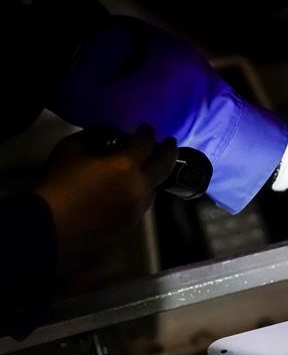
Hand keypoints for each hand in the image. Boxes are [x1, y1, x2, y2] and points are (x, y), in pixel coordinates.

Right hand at [34, 125, 176, 260]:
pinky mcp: (130, 223)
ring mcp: (137, 208)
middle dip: (169, 151)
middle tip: (170, 143)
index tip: (146, 128)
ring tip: (151, 166)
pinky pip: (143, 203)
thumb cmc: (58, 184)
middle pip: (164, 165)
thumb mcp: (70, 149)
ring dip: (155, 174)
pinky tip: (134, 189)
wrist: (50, 225)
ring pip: (155, 187)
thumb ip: (92, 137)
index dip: (147, 132)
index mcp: (125, 166)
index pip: (146, 143)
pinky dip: (143, 192)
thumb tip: (105, 134)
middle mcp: (139, 187)